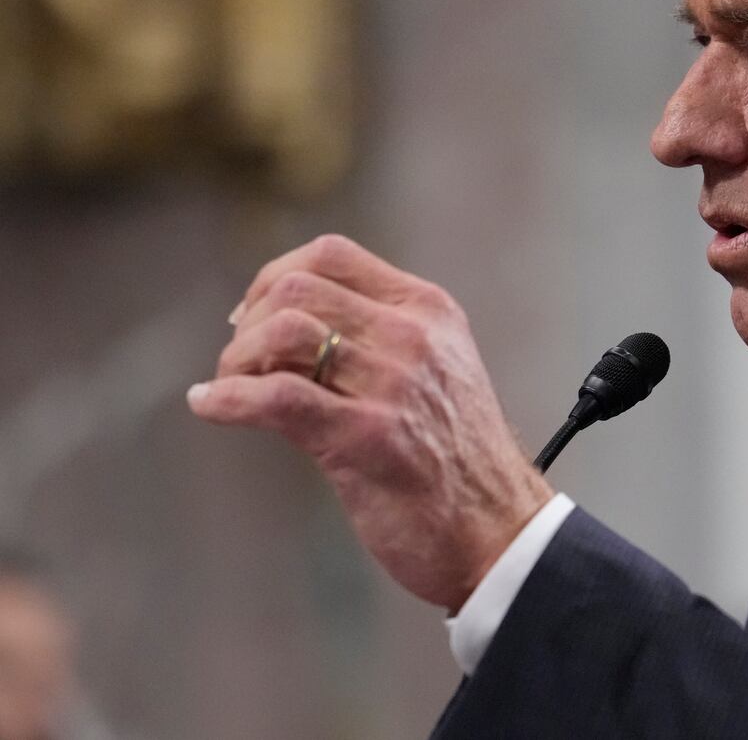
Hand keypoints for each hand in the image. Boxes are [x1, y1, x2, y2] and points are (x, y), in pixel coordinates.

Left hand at [188, 234, 551, 611]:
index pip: (332, 255)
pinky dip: (226, 400)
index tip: (253, 312)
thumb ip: (380, 340)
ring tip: (231, 386)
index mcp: (430, 311)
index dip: (274, 275)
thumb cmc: (460, 461)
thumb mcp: (436, 371)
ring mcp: (392, 384)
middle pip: (297, 289)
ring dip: (236, 360)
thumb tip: (286, 330)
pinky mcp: (365, 435)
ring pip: (283, 332)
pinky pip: (274, 397)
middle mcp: (413, 336)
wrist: (498, 529)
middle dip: (248, 322)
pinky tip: (211, 407)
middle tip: (239, 362)